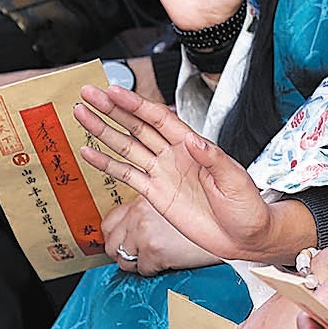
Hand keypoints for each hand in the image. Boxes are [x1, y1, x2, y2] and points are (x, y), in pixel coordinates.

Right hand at [73, 84, 310, 262]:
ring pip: (126, 146)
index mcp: (193, 145)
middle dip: (112, 109)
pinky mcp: (155, 194)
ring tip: (81, 114)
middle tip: (88, 93)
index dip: (135, 105)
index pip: (159, 118)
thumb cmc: (247, 207)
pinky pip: (127, 175)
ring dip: (103, 131)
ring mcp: (162, 173)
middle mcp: (174, 154)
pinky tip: (88, 152)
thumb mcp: (235, 180)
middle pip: (137, 126)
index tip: (114, 91)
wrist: (245, 237)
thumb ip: (213, 159)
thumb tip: (193, 140)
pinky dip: (106, 164)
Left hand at [99, 201, 220, 275]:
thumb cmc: (207, 215)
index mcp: (142, 200)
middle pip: (110, 240)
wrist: (226, 230)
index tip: (118, 239)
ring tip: (147, 259)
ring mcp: (145, 233)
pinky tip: (162, 262)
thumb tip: (136, 220)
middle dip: (119, 250)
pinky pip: (142, 268)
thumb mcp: (174, 201)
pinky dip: (151, 269)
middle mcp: (140, 214)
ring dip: (134, 262)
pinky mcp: (155, 251)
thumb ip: (152, 207)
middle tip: (131, 253)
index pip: (109, 220)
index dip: (113, 234)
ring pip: (123, 257)